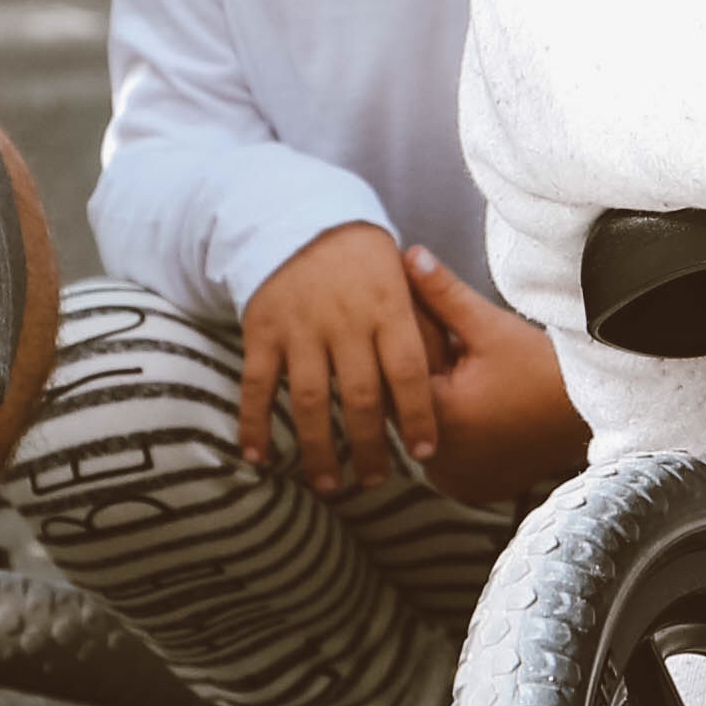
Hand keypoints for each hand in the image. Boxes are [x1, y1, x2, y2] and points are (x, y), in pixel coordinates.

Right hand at [239, 224, 440, 489]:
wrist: (300, 220)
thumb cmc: (365, 263)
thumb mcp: (402, 282)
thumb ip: (423, 327)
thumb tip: (451, 380)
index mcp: (387, 307)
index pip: (409, 371)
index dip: (418, 415)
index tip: (424, 453)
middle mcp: (344, 321)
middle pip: (361, 397)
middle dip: (369, 447)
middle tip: (374, 482)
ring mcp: (300, 328)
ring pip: (310, 400)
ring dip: (317, 449)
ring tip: (327, 485)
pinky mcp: (262, 331)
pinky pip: (257, 385)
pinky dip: (254, 424)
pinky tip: (258, 459)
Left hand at [401, 253, 589, 511]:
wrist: (597, 416)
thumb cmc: (546, 370)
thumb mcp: (491, 326)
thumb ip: (442, 293)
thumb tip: (407, 254)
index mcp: (437, 416)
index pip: (398, 369)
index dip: (408, 337)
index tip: (417, 315)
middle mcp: (438, 459)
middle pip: (408, 403)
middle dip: (419, 370)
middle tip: (443, 346)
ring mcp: (453, 479)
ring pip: (424, 428)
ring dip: (433, 403)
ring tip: (462, 375)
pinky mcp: (469, 487)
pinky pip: (444, 453)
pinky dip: (452, 430)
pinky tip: (473, 407)